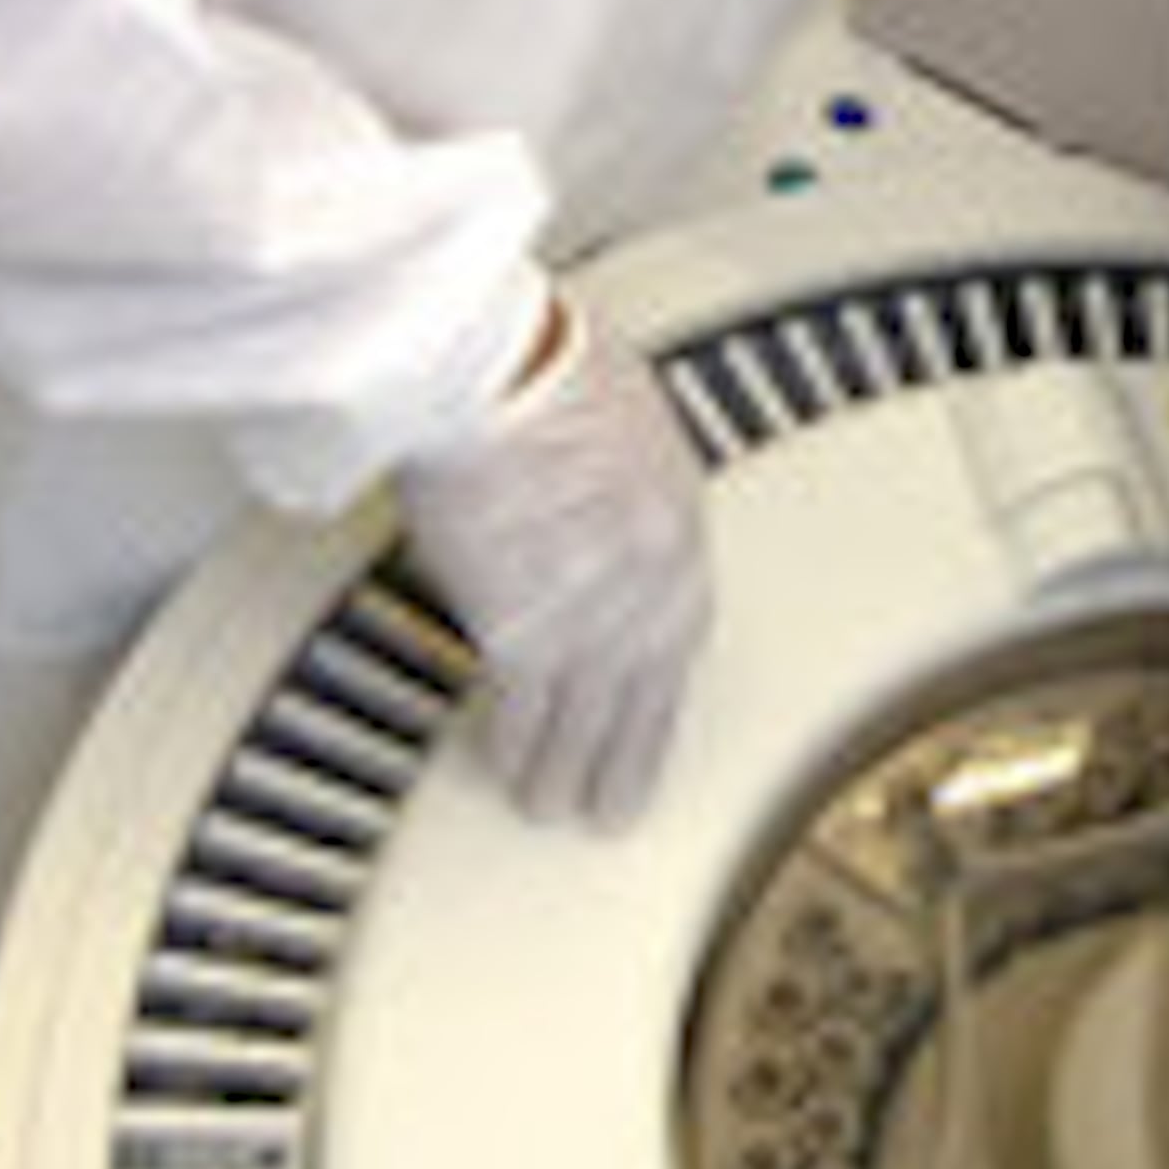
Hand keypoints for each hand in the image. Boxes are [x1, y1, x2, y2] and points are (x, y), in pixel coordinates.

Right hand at [395, 299, 713, 830]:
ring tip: (554, 808)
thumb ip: (618, 471)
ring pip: (589, 719)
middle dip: (630, 757)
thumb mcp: (621, 410)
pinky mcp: (528, 633)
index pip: (679, 628)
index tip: (646, 713)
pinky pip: (525, 715)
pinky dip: (515, 749)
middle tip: (616, 805)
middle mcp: (650, 579)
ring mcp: (593, 615)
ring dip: (568, 773)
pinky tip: (510, 773)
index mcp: (678, 517)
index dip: (658, 684)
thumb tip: (593, 488)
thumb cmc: (540, 361)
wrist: (489, 370)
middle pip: (647, 694)